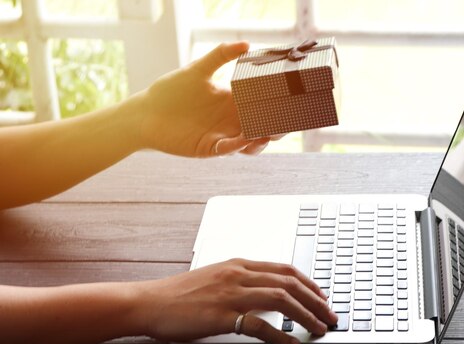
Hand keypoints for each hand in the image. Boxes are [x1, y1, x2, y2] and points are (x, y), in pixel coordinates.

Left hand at [133, 42, 271, 156]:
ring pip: (250, 143)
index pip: (260, 103)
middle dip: (275, 127)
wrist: (147, 113)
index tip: (287, 101)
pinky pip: (229, 148)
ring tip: (267, 133)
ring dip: (261, 139)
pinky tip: (246, 138)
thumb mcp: (197, 69)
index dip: (274, 105)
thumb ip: (221, 55)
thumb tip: (246, 44)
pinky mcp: (210, 148)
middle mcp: (231, 120)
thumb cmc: (171, 90)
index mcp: (231, 100)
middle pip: (260, 125)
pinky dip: (239, 144)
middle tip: (284, 123)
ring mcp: (223, 135)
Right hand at [135, 258, 337, 343]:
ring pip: (281, 299)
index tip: (322, 296)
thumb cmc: (180, 294)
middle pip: (289, 283)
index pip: (285, 269)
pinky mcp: (222, 316)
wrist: (150, 302)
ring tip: (319, 329)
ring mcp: (231, 294)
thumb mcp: (216, 278)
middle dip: (316, 300)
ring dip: (306, 316)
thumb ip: (242, 282)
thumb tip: (269, 294)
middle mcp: (238, 275)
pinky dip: (280, 336)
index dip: (309, 283)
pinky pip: (259, 325)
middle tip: (330, 315)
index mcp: (239, 264)